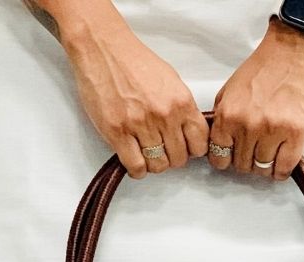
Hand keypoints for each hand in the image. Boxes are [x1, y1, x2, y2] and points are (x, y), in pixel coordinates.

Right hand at [60, 6, 208, 177]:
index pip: (199, 144)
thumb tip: (188, 132)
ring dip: (153, 164)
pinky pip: (136, 166)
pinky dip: (137, 170)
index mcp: (181, 102)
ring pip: (158, 165)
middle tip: (162, 150)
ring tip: (146, 153)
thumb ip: (181, 108)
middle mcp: (164, 115)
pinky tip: (134, 159)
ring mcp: (140, 125)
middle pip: (179, 159)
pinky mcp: (118, 133)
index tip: (184, 147)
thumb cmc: (134, 62)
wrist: (103, 49)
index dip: (191, 150)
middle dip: (171, 158)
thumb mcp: (170, 81)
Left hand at [209, 15, 303, 179]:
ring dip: (265, 165)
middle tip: (256, 149)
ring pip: (262, 169)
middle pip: (242, 166)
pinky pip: (283, 168)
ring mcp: (272, 131)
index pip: (220, 158)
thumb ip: (223, 118)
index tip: (234, 156)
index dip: (227, 159)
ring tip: (270, 151)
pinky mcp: (296, 134)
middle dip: (248, 160)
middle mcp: (248, 126)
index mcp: (228, 115)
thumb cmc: (265, 68)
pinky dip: (280, 170)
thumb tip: (220, 144)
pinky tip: (281, 160)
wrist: (294, 51)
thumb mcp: (230, 91)